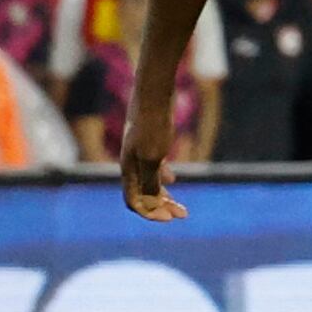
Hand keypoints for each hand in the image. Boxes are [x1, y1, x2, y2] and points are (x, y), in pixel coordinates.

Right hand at [120, 98, 187, 221]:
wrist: (153, 93)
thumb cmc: (153, 125)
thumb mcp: (153, 156)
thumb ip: (150, 180)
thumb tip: (150, 203)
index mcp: (129, 170)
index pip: (134, 202)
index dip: (150, 213)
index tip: (171, 218)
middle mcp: (131, 164)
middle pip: (143, 194)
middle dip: (161, 207)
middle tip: (183, 215)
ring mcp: (139, 152)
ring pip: (149, 181)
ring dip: (163, 195)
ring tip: (180, 205)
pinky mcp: (149, 141)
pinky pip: (153, 166)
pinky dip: (162, 176)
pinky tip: (173, 179)